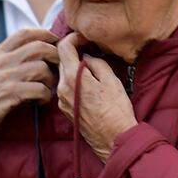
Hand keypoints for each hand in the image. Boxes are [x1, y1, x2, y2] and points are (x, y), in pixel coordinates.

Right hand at [0, 29, 58, 134]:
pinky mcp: (9, 93)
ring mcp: (5, 76)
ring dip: (50, 80)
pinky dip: (45, 96)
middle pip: (39, 47)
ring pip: (42, 68)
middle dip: (55, 55)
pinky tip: (40, 101)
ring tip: (45, 89)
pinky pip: (40, 89)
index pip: (24, 33)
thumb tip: (34, 54)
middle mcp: (1, 61)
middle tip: (59, 67)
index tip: (56, 40)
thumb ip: (7, 61)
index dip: (45, 33)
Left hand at [56, 33, 136, 160]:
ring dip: (73, 66)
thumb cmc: (116, 110)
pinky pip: (65, 87)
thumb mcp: (111, 80)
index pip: (63, 47)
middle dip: (73, 51)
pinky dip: (73, 80)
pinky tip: (88, 82)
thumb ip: (96, 63)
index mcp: (72, 77)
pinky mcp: (65, 109)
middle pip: (61, 60)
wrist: (113, 139)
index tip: (84, 38)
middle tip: (89, 48)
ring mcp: (61, 100)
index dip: (73, 38)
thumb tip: (87, 57)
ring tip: (90, 65)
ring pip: (63, 74)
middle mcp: (61, 88)